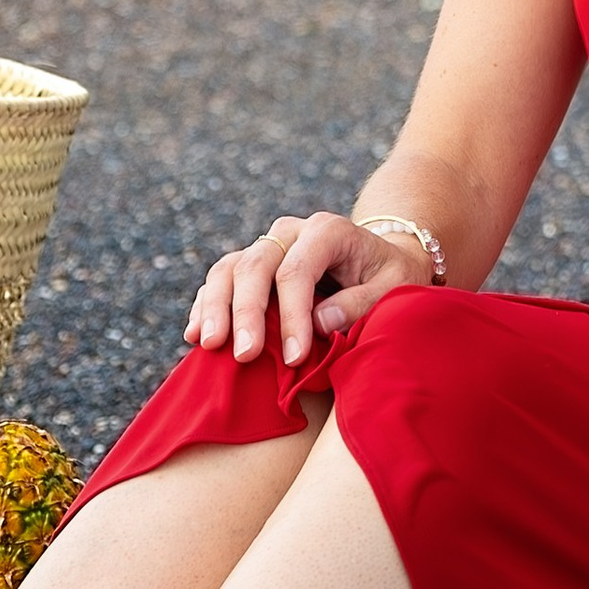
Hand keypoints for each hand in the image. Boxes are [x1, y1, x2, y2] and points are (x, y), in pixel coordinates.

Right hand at [184, 212, 433, 367]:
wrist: (380, 259)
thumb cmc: (391, 278)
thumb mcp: (395, 289)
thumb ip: (361, 303)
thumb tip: (320, 322)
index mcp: (327, 230)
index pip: (298, 270)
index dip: (291, 315)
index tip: (292, 358)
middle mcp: (291, 231)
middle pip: (257, 265)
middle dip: (247, 312)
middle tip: (243, 356)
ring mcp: (268, 244)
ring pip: (229, 267)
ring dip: (214, 306)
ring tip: (207, 344)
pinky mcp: (252, 263)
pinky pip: (220, 278)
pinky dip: (204, 305)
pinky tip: (194, 335)